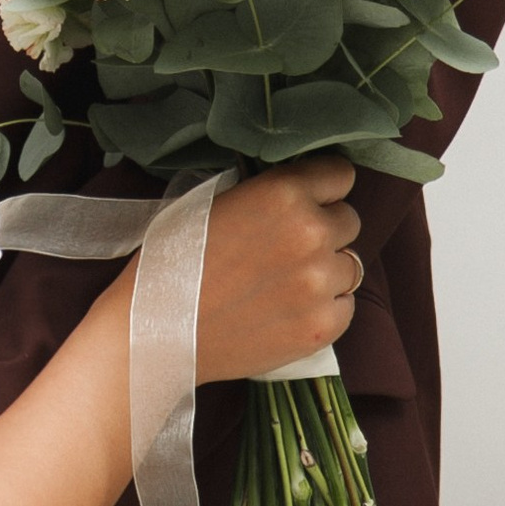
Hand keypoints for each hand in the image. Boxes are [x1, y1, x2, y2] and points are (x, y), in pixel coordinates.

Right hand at [193, 159, 361, 379]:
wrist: (155, 329)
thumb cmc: (173, 261)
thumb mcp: (215, 201)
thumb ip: (267, 193)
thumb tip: (298, 191)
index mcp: (283, 193)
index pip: (341, 175)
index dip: (323, 189)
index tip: (309, 201)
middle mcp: (311, 233)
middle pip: (349, 221)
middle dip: (324, 231)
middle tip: (286, 250)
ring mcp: (320, 283)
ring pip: (349, 266)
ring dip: (324, 272)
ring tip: (282, 286)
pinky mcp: (322, 327)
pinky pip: (345, 307)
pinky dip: (324, 309)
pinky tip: (287, 312)